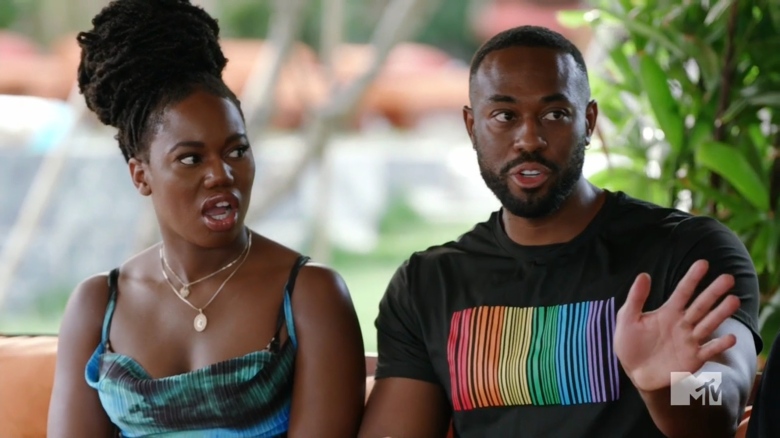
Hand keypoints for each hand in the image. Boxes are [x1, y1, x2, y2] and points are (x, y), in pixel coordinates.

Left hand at [614, 259, 740, 391]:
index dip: (692, 278)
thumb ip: (636, 298)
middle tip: (728, 278)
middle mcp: (683, 324)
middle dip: (713, 292)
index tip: (703, 263)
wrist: (635, 373)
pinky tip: (730, 337)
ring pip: (708, 324)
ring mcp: (690, 341)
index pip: (683, 291)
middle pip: (700, 305)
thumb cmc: (630, 344)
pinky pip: (709, 350)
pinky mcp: (693, 359)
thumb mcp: (627, 319)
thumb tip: (643, 275)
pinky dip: (719, 345)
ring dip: (721, 313)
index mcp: (668, 312)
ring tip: (734, 300)